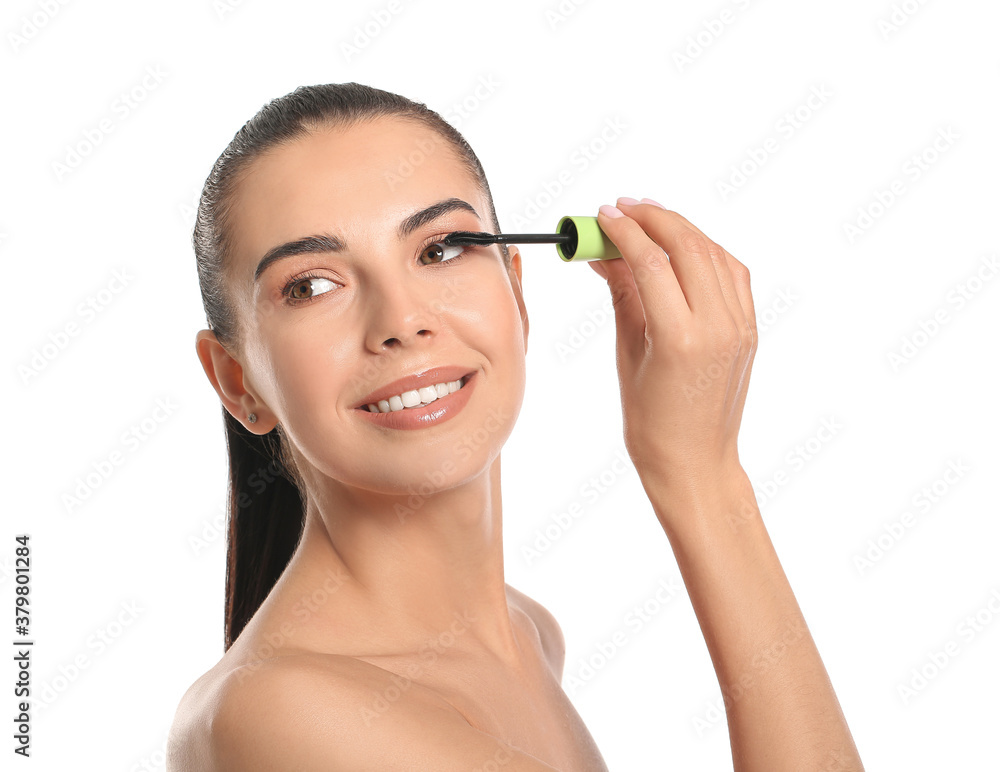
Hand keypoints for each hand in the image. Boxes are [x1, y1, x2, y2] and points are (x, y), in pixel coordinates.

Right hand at [587, 198, 756, 498]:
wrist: (695, 461)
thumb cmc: (652, 421)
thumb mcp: (628, 354)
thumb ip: (622, 295)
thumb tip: (606, 254)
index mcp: (681, 340)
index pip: (652, 262)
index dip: (625, 231)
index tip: (603, 215)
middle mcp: (717, 327)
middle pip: (687, 246)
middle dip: (653, 218)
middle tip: (622, 208)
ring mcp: (739, 326)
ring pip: (713, 252)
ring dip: (680, 228)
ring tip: (647, 219)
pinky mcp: (749, 328)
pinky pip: (731, 272)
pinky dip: (705, 250)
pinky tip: (681, 246)